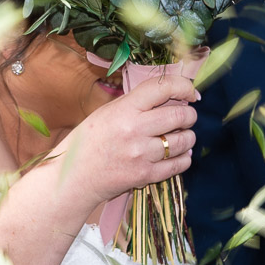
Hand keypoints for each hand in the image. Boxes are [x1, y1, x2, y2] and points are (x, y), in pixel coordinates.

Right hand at [61, 74, 198, 205]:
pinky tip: (179, 154)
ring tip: (181, 136)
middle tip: (186, 116)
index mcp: (124, 109)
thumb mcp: (107, 112)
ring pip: (184, 141)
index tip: (190, 92)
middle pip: (180, 115)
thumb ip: (136, 103)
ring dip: (188, 137)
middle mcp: (135, 130)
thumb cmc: (88, 142)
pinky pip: (178, 164)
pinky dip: (184, 158)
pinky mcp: (145, 175)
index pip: (163, 88)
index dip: (184, 86)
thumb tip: (171, 96)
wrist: (73, 177)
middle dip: (189, 115)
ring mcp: (141, 154)